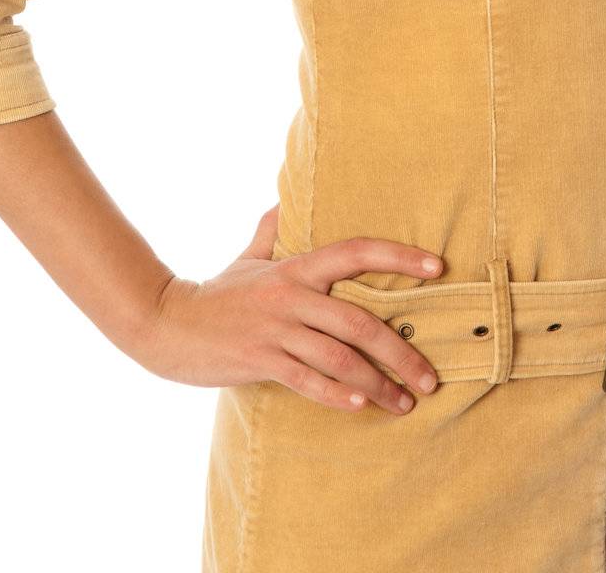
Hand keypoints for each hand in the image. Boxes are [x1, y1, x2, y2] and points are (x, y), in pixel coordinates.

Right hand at [137, 204, 442, 415]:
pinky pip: (306, 380)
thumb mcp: (247, 257)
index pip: (355, 251)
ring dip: (378, 383)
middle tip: (431, 376)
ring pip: (339, 357)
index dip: (398, 257)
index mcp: (295, 267)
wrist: (168, 325)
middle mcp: (291, 295)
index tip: (438, 268)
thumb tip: (284, 199)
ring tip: (405, 402)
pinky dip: (336, 395)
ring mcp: (276, 329)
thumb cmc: (217, 294)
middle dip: (401, 350)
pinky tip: (360, 407)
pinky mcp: (260, 360)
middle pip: (359, 320)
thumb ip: (272, 230)